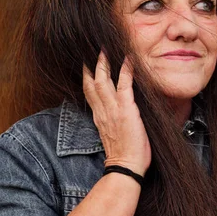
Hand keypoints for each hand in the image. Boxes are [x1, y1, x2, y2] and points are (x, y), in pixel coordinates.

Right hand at [82, 50, 151, 176]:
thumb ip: (111, 122)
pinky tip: (129, 58)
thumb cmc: (125, 155)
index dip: (87, 76)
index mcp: (99, 116)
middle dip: (93, 64)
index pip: (89, 91)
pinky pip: (124, 84)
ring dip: (105, 62)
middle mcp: (102, 110)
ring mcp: (112, 109)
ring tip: (106, 48)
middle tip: (95, 48)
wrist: (126, 167)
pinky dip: (126, 69)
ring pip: (103, 79)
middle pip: (92, 82)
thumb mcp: (113, 135)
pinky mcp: (126, 109)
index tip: (87, 63)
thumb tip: (117, 114)